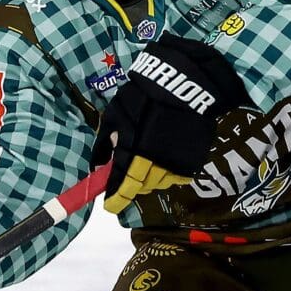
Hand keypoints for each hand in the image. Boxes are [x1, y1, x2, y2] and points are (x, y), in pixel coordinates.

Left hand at [92, 34, 253, 213]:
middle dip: (132, 188)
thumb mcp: (115, 115)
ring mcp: (176, 163)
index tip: (110, 205)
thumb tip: (97, 165)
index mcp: (135, 154)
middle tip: (126, 182)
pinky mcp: (192, 159)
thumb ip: (105, 143)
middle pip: (142, 187)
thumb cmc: (143, 96)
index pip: (123, 185)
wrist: (184, 84)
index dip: (116, 198)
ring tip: (145, 169)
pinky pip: (178, 175)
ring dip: (150, 181)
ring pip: (160, 183)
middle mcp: (156, 164)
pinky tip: (164, 162)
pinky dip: (168, 173)